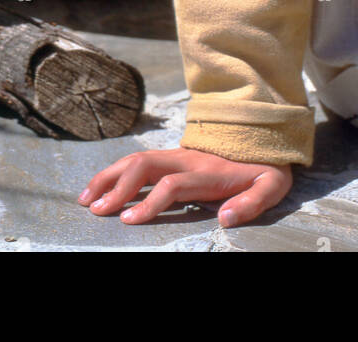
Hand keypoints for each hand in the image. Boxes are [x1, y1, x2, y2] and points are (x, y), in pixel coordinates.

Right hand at [78, 148, 292, 227]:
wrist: (264, 134)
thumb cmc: (266, 167)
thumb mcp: (271, 186)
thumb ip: (251, 203)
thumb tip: (226, 219)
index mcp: (208, 172)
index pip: (172, 185)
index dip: (150, 202)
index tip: (128, 221)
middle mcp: (187, 159)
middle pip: (145, 166)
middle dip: (117, 187)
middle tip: (95, 211)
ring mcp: (177, 154)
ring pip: (136, 159)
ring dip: (109, 177)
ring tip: (86, 198)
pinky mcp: (172, 155)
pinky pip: (138, 160)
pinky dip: (115, 171)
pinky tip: (100, 186)